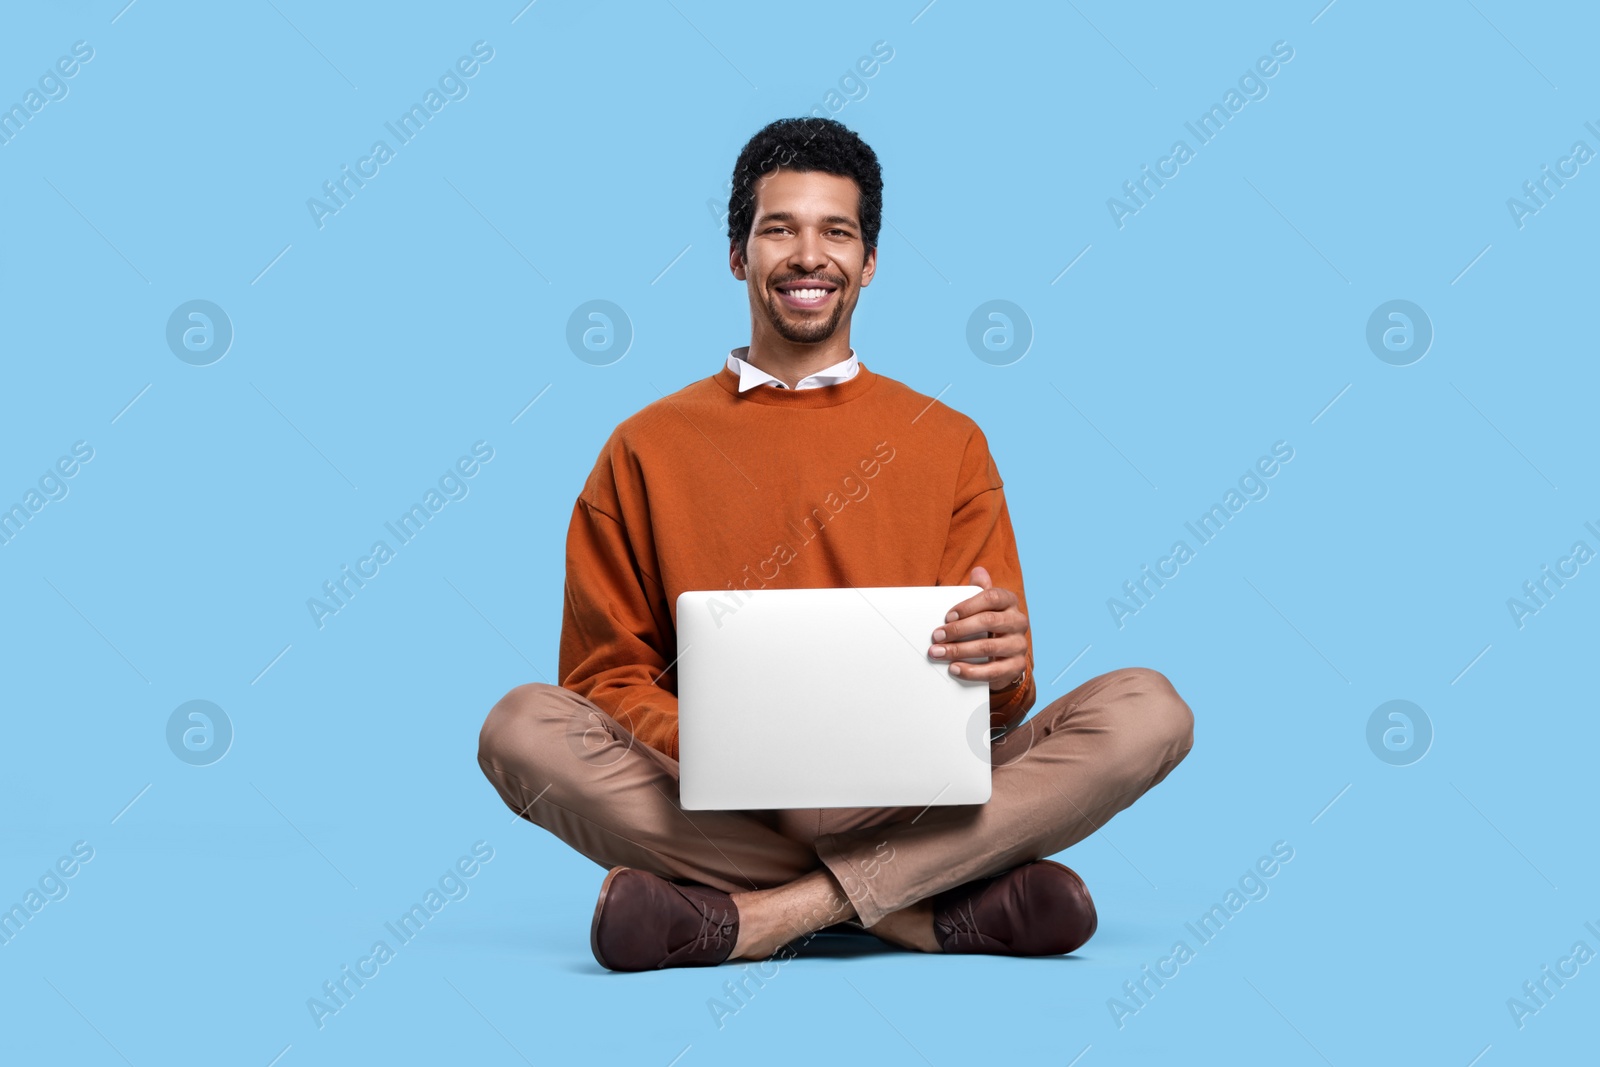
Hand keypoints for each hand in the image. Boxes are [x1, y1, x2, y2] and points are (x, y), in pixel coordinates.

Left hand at [927, 566, 1028, 689]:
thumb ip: (978, 590)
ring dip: (959, 650)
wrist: (1004, 656)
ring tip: (939, 653)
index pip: (991, 597)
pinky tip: (954, 668)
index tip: (947, 616)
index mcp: (1009, 602)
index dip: (968, 605)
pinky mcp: (1017, 666)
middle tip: (936, 636)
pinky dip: (971, 671)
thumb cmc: (987, 626)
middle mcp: (1018, 621)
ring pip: (989, 646)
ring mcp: (1019, 644)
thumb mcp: (982, 606)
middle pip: (988, 621)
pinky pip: (993, 671)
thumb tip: (978, 571)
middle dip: (958, 629)